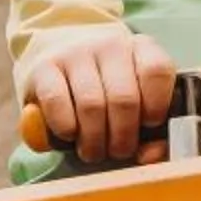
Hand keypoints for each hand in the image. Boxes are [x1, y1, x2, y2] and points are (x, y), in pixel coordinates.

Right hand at [28, 27, 177, 163]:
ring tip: (93, 151)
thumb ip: (154, 131)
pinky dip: (66, 128)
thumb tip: (149, 155)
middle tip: (117, 152)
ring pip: (91, 105)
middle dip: (123, 138)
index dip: (156, 106)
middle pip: (124, 99)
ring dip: (94, 141)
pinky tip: (70, 134)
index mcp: (141, 47)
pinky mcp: (43, 66)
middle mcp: (109, 44)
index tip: (148, 124)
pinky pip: (57, 103)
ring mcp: (74, 52)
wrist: (60, 52)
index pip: (156, 71)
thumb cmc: (106, 87)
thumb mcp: (135, 97)